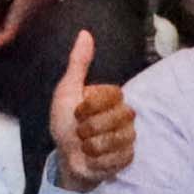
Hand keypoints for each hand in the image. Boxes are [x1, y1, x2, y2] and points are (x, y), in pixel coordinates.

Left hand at [44, 31, 133, 190]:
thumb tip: (85, 32)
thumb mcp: (67, 91)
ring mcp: (128, 136)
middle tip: (80, 131)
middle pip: (114, 119)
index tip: (77, 112)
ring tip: (86, 146)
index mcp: (111, 96)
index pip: (112, 95)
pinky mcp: (128, 157)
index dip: (89, 106)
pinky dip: (98, 161)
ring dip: (92, 147)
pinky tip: (93, 159)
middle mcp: (124, 114)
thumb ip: (78, 63)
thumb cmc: (65, 122)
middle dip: (88, 129)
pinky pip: (117, 158)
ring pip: (115, 140)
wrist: (66, 156)